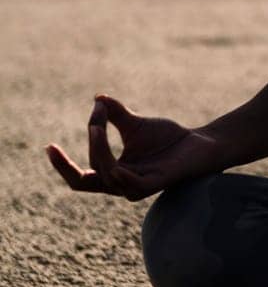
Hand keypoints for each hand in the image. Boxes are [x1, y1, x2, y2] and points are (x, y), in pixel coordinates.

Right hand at [45, 94, 222, 201]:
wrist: (200, 143)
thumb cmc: (168, 139)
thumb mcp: (135, 124)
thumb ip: (115, 114)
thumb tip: (97, 98)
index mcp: (113, 173)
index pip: (79, 179)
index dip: (62, 166)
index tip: (48, 146)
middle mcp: (121, 185)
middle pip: (89, 174)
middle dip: (89, 142)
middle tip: (96, 116)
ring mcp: (137, 187)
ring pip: (107, 174)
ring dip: (99, 149)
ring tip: (100, 123)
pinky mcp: (155, 184)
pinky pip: (130, 186)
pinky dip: (118, 173)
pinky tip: (114, 162)